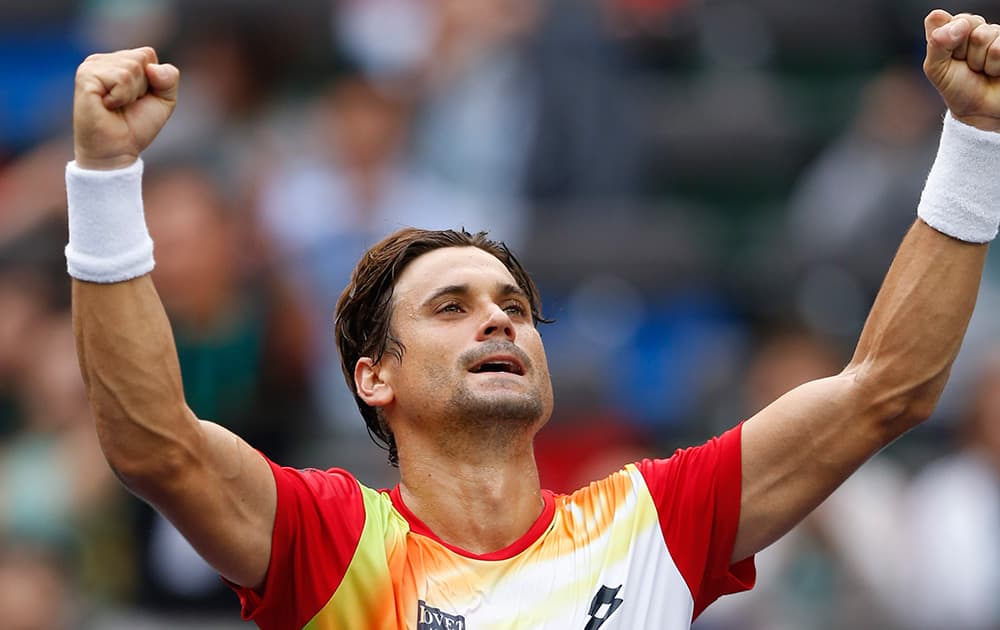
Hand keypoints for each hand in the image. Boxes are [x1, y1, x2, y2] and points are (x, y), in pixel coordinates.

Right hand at [73, 47, 178, 169]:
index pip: (148, 54)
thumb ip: (169, 78)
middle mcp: (102, 60)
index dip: (153, 80)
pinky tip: (108, 105)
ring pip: (132, 67)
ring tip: (117, 106)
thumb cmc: (136, 126)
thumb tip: (153, 68)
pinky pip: (121, 77)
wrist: (117, 150)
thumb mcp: (164, 100)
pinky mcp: (85, 75)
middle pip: (141, 59)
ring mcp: (91, 66)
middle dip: (143, 87)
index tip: (139, 99)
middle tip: (127, 104)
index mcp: (118, 61)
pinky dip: (122, 96)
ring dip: (132, 93)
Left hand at [924, 10, 999, 131]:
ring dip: (980, 60)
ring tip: (983, 70)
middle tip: (967, 66)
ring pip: (984, 36)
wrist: (983, 111)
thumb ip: (936, 43)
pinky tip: (996, 70)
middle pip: (966, 23)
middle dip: (963, 51)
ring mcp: (996, 35)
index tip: (948, 58)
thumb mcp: (936, 69)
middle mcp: (975, 28)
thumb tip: (952, 21)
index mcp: (952, 31)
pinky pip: (999, 48)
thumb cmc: (959, 88)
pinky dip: (994, 65)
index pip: (940, 19)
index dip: (943, 41)